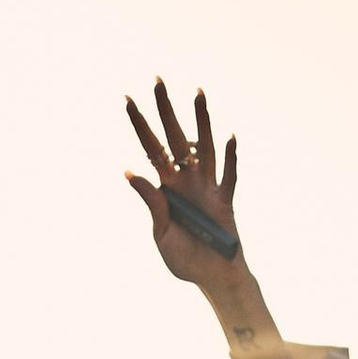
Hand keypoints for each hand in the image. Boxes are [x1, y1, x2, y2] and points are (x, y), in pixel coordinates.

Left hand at [123, 80, 246, 289]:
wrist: (213, 279)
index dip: (139, 123)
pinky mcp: (226, 201)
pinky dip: (230, 157)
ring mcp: (208, 188)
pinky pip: (229, 176)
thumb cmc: (186, 260)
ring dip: (201, 121)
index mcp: (167, 188)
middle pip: (175, 137)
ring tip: (197, 93)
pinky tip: (229, 137)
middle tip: (157, 80)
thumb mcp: (161, 233)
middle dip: (166, 109)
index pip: (150, 148)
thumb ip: (151, 202)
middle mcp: (187, 181)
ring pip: (204, 147)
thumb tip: (130, 171)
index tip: (127, 98)